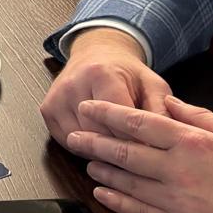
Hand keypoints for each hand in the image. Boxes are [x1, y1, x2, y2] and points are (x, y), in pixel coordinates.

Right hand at [40, 27, 168, 143]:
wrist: (96, 54)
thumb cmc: (127, 73)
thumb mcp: (153, 84)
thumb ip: (161, 110)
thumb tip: (166, 140)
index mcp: (101, 74)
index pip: (118, 121)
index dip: (138, 141)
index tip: (154, 153)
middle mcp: (72, 85)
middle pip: (98, 134)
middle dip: (121, 150)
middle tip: (140, 159)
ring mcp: (56, 98)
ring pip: (81, 142)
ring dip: (101, 152)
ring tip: (120, 151)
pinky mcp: (47, 110)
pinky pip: (66, 142)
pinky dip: (84, 149)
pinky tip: (99, 143)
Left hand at [66, 96, 212, 212]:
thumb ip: (197, 115)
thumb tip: (167, 101)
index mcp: (190, 141)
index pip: (138, 122)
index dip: (108, 113)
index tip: (88, 107)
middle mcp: (177, 168)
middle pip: (124, 150)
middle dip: (94, 140)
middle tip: (73, 134)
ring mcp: (175, 199)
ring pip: (126, 180)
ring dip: (102, 168)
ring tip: (85, 159)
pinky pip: (139, 211)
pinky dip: (116, 200)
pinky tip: (101, 192)